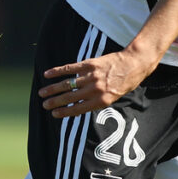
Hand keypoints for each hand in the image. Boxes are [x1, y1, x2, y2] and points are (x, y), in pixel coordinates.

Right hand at [39, 50, 156, 117]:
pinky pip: (70, 69)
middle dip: (55, 102)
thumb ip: (97, 101)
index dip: (64, 112)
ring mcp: (92, 76)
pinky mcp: (90, 64)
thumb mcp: (114, 97)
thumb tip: (79, 104)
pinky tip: (48, 74)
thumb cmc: (126, 82)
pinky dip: (58, 71)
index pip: (78, 109)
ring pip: (67, 84)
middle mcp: (95, 90)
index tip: (54, 114)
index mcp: (102, 101)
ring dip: (53, 89)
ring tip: (43, 93)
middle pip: (70, 97)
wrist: (134, 63)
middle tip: (44, 105)